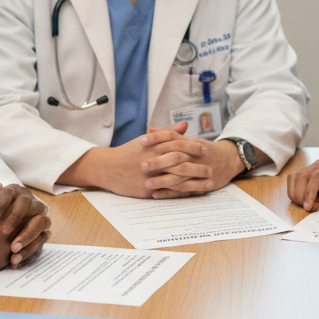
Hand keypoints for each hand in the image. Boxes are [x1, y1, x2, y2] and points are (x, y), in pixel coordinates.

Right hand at [0, 183, 51, 284]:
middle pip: (33, 225)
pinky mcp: (2, 262)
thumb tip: (0, 184)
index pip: (27, 209)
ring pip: (29, 243)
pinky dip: (22, 254)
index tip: (31, 209)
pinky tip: (21, 251)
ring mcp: (6, 248)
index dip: (31, 209)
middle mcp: (7, 232)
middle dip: (35, 224)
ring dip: (32, 240)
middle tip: (35, 223)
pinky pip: (20, 258)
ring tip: (31, 237)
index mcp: (2, 216)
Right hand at [58, 122, 210, 197]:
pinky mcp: (146, 190)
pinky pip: (167, 192)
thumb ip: (167, 132)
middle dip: (197, 165)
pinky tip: (193, 193)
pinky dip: (182, 192)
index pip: (176, 144)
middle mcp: (151, 161)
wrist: (107, 168)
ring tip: (208, 183)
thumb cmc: (128, 152)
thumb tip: (185, 125)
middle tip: (211, 167)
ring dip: (194, 181)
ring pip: (176, 179)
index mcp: (152, 146)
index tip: (205, 148)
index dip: (192, 146)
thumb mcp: (146, 140)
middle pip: (179, 162)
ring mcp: (149, 177)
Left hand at [141, 127, 247, 198]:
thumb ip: (169, 134)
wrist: (229, 160)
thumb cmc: (204, 149)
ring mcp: (198, 171)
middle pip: (176, 157)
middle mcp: (195, 156)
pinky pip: (184, 190)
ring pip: (180, 176)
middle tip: (142, 165)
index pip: (173, 137)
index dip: (157, 139)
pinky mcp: (200, 185)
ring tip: (146, 184)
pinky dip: (170, 193)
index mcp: (191, 143)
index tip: (141, 141)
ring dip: (163, 181)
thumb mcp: (189, 139)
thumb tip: (149, 129)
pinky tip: (156, 195)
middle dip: (159, 162)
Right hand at [287, 149, 318, 211]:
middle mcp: (317, 164)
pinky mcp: (307, 171)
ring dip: (294, 192)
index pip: (315, 178)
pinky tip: (302, 198)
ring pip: (293, 177)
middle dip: (300, 195)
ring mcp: (311, 167)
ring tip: (304, 204)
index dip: (309, 193)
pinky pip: (294, 178)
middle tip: (308, 208)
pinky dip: (294, 189)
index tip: (308, 207)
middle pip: (300, 177)